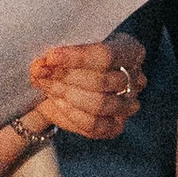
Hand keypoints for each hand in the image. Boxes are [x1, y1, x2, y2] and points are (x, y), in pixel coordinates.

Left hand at [22, 35, 147, 143]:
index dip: (78, 57)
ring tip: (47, 85)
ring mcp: (128, 104)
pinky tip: (57, 102)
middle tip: (43, 73)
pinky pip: (95, 125)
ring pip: (100, 104)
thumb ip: (56, 55)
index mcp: (129, 49)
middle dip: (68, 77)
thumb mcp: (64, 50)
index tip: (51, 57)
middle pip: (103, 81)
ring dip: (67, 94)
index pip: (107, 55)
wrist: (60, 85)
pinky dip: (71, 113)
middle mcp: (135, 78)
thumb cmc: (68, 60)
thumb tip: (42, 65)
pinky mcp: (115, 126)